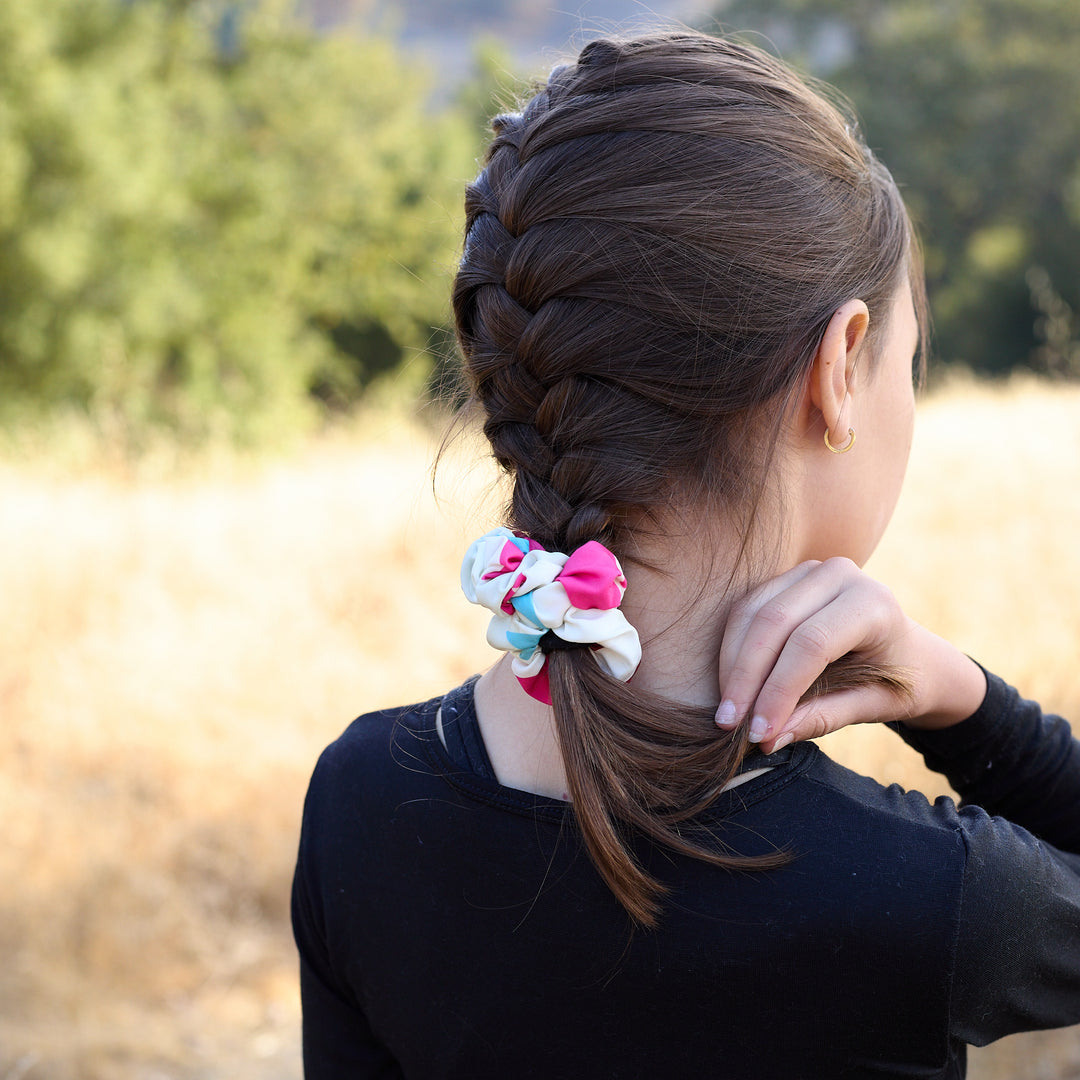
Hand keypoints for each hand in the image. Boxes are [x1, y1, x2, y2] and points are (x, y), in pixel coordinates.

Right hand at [714, 558, 986, 753]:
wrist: (911, 652)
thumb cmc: (898, 682)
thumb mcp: (873, 706)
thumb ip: (824, 718)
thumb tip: (768, 738)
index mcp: (874, 604)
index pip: (812, 644)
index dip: (779, 689)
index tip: (758, 732)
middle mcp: (841, 574)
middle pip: (774, 622)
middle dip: (746, 677)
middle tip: (729, 724)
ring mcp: (810, 570)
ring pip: (751, 612)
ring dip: (731, 664)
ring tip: (725, 712)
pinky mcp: (786, 577)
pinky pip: (745, 608)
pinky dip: (731, 648)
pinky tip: (730, 686)